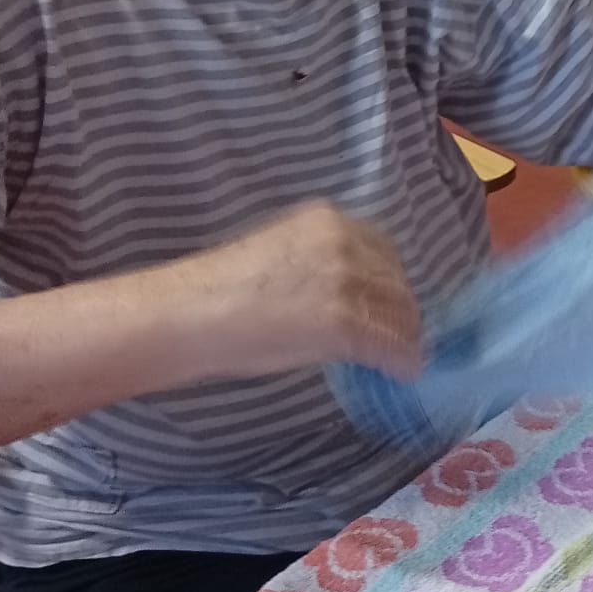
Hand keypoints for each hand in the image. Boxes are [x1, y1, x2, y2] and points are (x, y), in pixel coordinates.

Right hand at [185, 201, 424, 382]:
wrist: (187, 313)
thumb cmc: (218, 290)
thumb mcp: (281, 256)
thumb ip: (322, 265)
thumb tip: (352, 297)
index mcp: (326, 219)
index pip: (382, 250)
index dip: (391, 282)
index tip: (391, 304)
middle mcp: (344, 242)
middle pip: (395, 280)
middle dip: (401, 310)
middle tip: (402, 336)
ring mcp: (346, 281)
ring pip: (398, 311)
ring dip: (405, 336)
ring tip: (404, 357)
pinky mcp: (344, 322)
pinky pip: (389, 343)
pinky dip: (402, 359)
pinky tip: (405, 372)